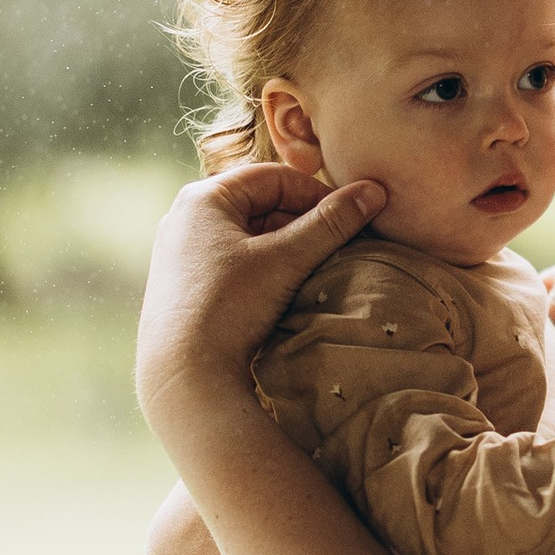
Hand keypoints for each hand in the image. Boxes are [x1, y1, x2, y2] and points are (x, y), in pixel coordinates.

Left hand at [136, 162, 383, 445]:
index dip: (318, 194)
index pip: (274, 178)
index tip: (350, 220)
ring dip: (285, 246)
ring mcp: (180, 251)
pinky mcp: (183, 283)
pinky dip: (263, 267)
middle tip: (337, 246)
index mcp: (203, 197)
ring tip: (314, 270)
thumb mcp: (287, 260)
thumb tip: (374, 191)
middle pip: (260, 204)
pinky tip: (283, 291)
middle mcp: (185, 217)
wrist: (182, 377)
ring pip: (248, 234)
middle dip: (302, 222)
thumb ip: (332, 223)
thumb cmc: (229, 307)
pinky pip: (232, 260)